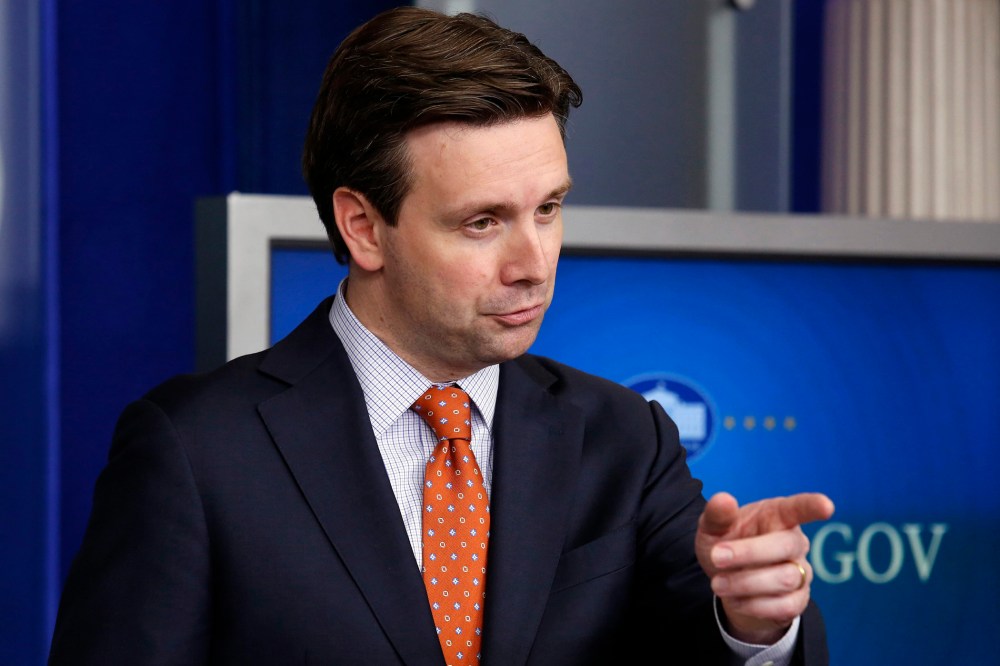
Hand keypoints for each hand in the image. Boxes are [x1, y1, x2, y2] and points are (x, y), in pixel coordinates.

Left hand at [695, 491, 834, 644]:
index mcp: (777, 515)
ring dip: (745, 583)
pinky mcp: (799, 600)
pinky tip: (734, 599)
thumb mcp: (712, 528)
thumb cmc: (723, 545)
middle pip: (786, 545)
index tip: (826, 506)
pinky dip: (753, 605)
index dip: (813, 506)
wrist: (726, 582)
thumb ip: (717, 515)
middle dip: (749, 552)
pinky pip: (784, 606)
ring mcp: (802, 572)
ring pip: (785, 579)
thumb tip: (724, 499)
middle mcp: (795, 542)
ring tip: (718, 583)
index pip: (799, 508)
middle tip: (717, 557)